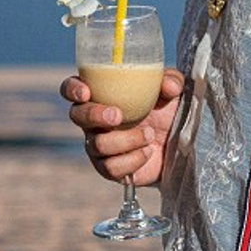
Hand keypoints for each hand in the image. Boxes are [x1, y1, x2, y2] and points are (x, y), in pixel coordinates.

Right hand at [60, 68, 184, 187]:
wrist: (178, 145)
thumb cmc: (168, 111)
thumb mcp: (172, 92)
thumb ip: (172, 81)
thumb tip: (169, 86)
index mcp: (102, 94)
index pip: (72, 88)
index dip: (72, 89)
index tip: (86, 92)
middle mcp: (94, 120)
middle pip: (77, 115)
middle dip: (95, 115)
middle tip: (118, 115)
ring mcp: (99, 145)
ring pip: (96, 144)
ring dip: (126, 139)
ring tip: (149, 134)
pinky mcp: (109, 168)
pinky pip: (110, 167)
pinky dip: (132, 159)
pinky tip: (148, 152)